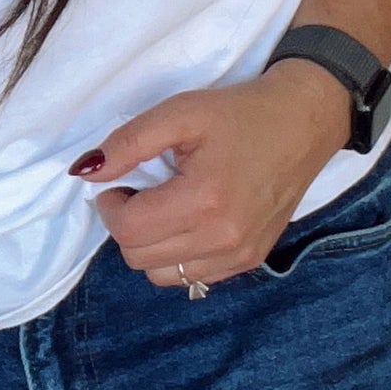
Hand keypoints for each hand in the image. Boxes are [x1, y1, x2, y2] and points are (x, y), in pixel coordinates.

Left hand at [71, 59, 352, 287]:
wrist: (304, 121)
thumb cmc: (240, 112)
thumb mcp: (180, 112)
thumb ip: (129, 143)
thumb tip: (86, 172)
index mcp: (204, 201)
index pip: (129, 231)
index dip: (110, 206)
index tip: (119, 182)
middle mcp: (224, 239)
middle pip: (139, 258)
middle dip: (127, 224)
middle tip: (140, 190)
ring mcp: (240, 256)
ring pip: (163, 276)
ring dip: (150, 245)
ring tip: (165, 206)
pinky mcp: (251, 260)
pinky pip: (193, 277)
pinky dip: (178, 256)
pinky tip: (189, 221)